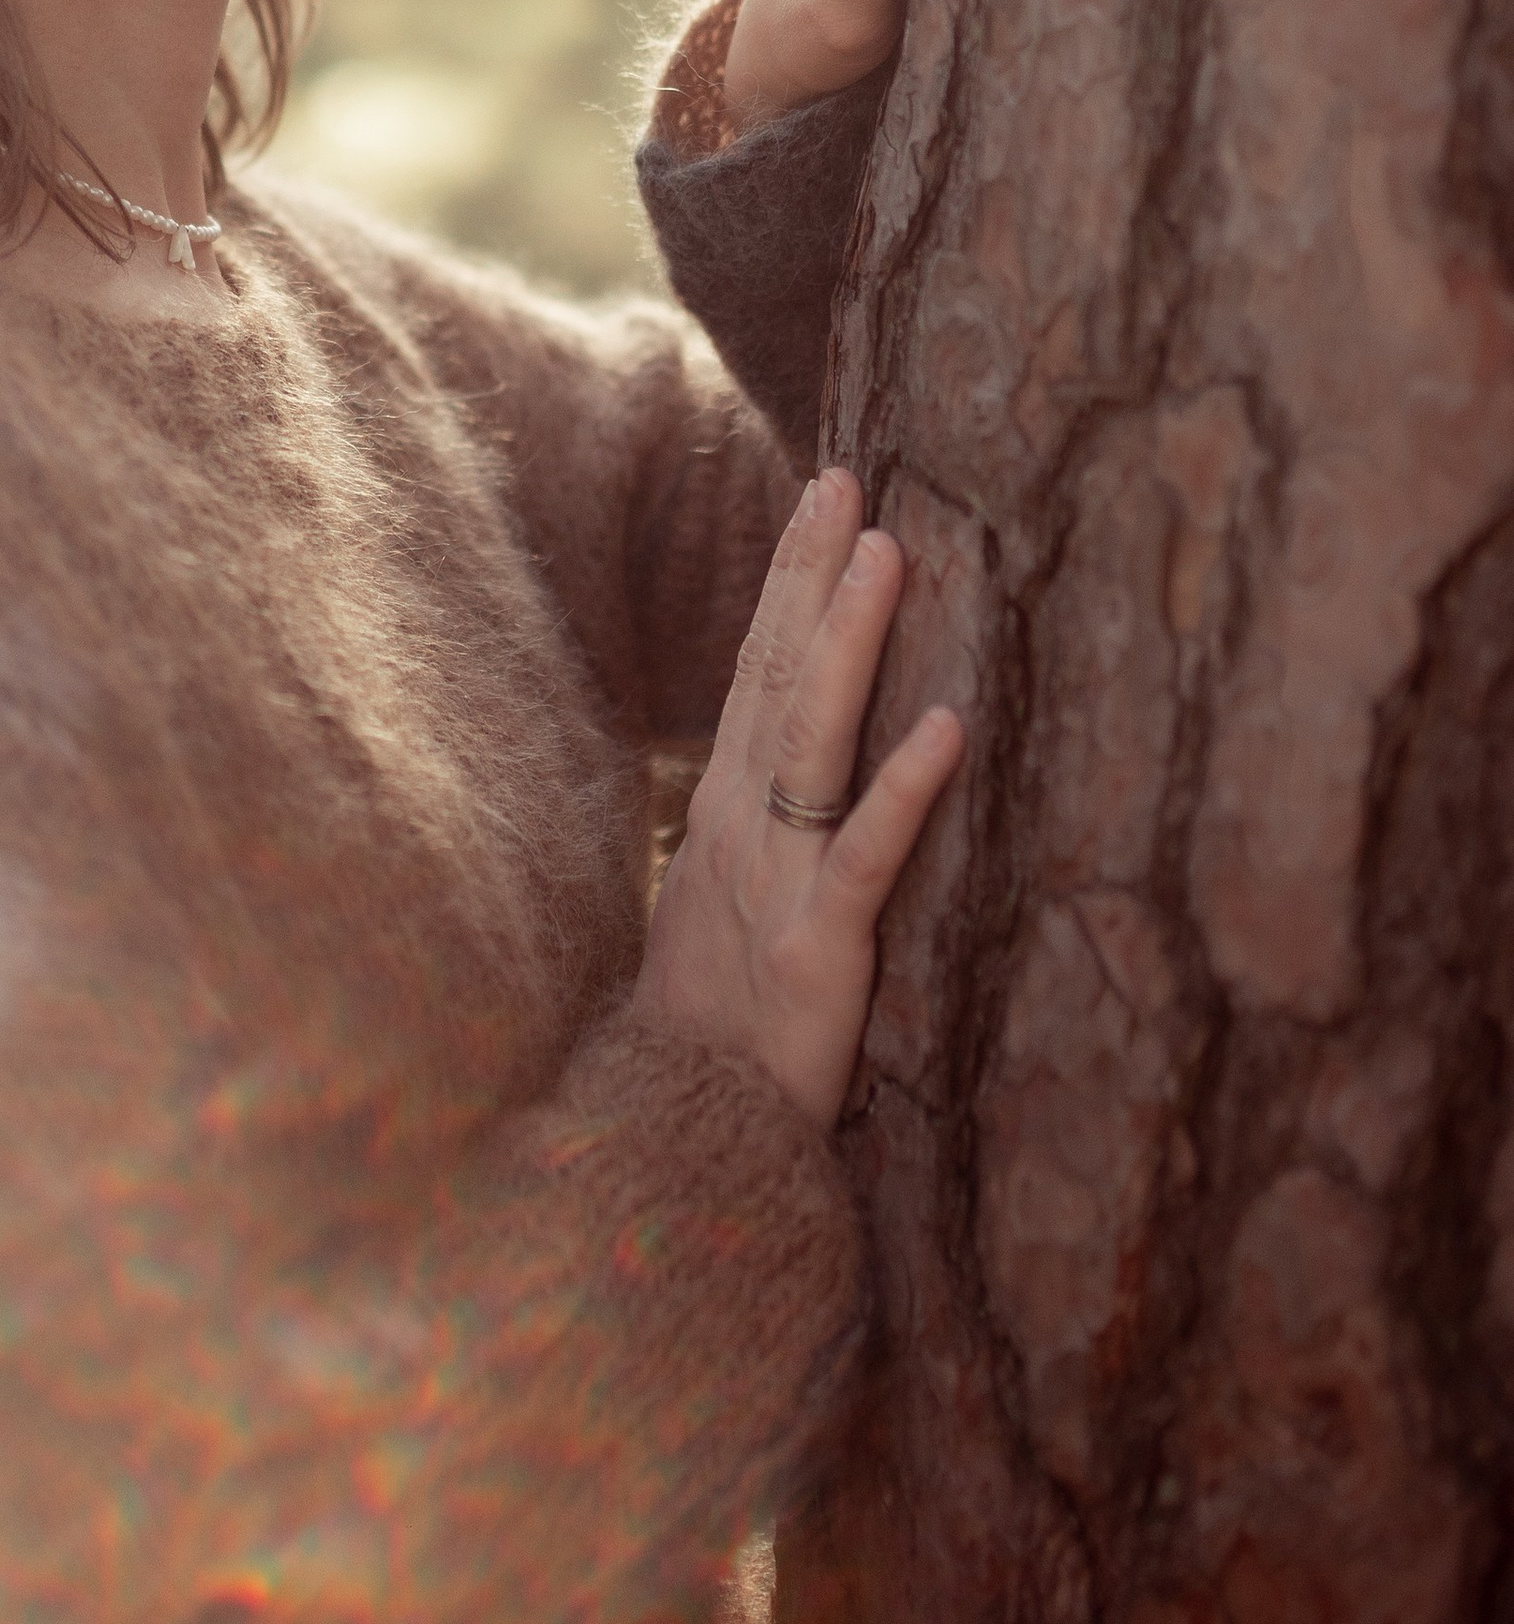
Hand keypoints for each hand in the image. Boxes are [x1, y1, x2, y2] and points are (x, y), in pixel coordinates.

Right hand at [635, 468, 962, 1128]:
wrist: (676, 1146)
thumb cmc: (708, 1036)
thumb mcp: (721, 912)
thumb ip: (756, 835)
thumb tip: (790, 769)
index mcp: (723, 819)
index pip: (757, 676)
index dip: (786, 584)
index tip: (820, 496)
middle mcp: (740, 832)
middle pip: (775, 680)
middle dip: (807, 575)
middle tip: (842, 478)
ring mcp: (773, 885)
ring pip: (811, 741)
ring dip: (847, 643)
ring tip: (884, 553)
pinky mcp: (815, 951)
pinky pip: (866, 857)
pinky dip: (904, 789)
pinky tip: (948, 726)